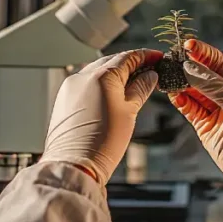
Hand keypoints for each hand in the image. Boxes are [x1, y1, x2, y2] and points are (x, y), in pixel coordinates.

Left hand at [39, 49, 162, 184]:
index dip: (146, 56)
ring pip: (98, 71)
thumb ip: (140, 89)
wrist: (75, 165)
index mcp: (101, 76)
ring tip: (134, 85)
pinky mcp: (65, 99)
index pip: (128, 57)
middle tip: (150, 71)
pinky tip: (113, 94)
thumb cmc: (103, 143)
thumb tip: (150, 76)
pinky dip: (102, 85)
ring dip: (116, 75)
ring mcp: (71, 87)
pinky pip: (87, 83)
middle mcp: (82, 76)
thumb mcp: (129, 112)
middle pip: (112, 61)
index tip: (157, 57)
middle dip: (131, 64)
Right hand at [170, 40, 222, 198]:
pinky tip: (173, 92)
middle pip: (206, 74)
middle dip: (190, 66)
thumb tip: (191, 67)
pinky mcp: (206, 126)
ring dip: (182, 82)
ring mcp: (218, 110)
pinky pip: (189, 108)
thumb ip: (214, 85)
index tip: (187, 45)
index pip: (222, 62)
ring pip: (195, 90)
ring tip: (169, 74)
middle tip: (172, 58)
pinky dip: (180, 100)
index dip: (204, 53)